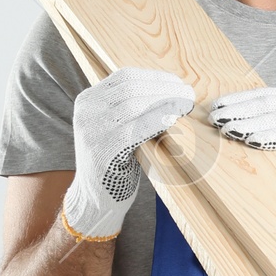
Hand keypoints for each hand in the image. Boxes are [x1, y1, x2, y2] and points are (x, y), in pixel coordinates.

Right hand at [61, 66, 195, 239]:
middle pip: (131, 87)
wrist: (95, 199)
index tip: (178, 83)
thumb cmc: (115, 162)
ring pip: (134, 104)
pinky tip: (172, 120)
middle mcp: (87, 111)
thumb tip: (170, 90)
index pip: (125, 77)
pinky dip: (157, 120)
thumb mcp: (116, 128)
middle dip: (164, 88)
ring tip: (185, 104)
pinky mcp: (103, 149)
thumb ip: (132, 109)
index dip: (155, 78)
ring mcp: (92, 129)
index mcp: (88, 100)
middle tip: (188, 93)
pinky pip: (136, 128)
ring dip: (165, 101)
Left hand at [209, 86, 275, 216]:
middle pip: (270, 103)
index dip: (240, 100)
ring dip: (251, 123)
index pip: (267, 95)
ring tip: (229, 129)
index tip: (217, 106)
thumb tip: (236, 124)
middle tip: (216, 118)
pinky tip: (253, 139)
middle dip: (240, 111)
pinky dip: (272, 136)